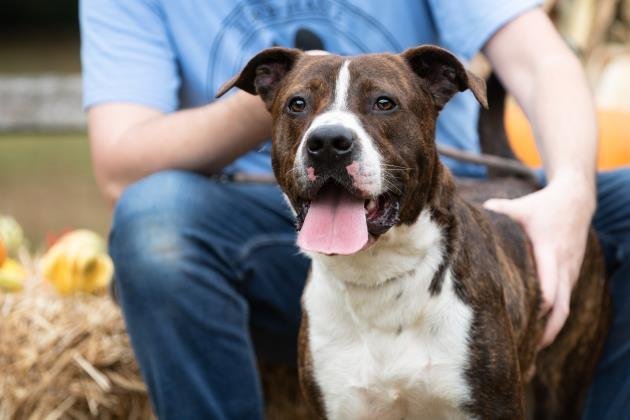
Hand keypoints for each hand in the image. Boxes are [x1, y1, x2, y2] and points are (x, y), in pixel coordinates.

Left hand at [483, 176, 594, 348]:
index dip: (540, 305)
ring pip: (566, 306)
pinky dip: (556, 316)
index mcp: (549, 251)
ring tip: (532, 347)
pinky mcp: (571, 274)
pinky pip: (566, 299)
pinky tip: (539, 328)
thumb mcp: (521, 206)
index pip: (549, 285)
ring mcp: (570, 271)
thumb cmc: (543, 205)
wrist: (576, 201)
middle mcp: (563, 265)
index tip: (525, 322)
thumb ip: (496, 211)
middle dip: (548, 329)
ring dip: (552, 327)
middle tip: (529, 348)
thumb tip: (468, 212)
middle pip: (562, 306)